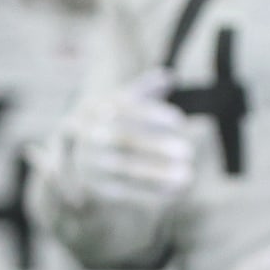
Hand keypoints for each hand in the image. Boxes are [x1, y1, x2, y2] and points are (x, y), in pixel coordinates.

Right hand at [54, 68, 194, 209]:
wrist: (81, 142)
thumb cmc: (116, 113)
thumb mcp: (127, 96)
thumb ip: (148, 86)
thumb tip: (168, 76)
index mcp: (99, 108)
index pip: (127, 110)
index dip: (153, 115)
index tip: (180, 121)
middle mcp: (91, 136)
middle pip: (124, 142)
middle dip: (156, 147)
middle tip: (188, 151)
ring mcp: (90, 163)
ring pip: (125, 170)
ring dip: (157, 175)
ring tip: (187, 177)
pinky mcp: (95, 186)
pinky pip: (123, 191)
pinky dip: (149, 192)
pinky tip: (175, 191)